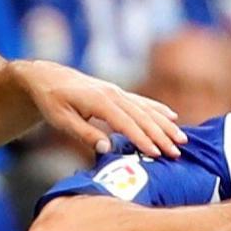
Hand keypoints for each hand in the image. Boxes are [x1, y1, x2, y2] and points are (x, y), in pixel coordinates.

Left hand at [14, 60, 185, 158]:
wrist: (48, 77)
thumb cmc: (52, 100)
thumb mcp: (61, 120)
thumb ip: (84, 133)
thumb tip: (106, 148)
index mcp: (100, 101)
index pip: (126, 124)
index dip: (142, 140)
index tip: (156, 154)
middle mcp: (113, 94)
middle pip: (142, 117)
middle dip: (162, 135)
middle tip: (177, 152)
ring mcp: (117, 92)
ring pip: (147, 109)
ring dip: (166, 125)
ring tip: (182, 139)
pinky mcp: (117, 93)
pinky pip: (142, 102)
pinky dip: (158, 110)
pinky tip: (172, 116)